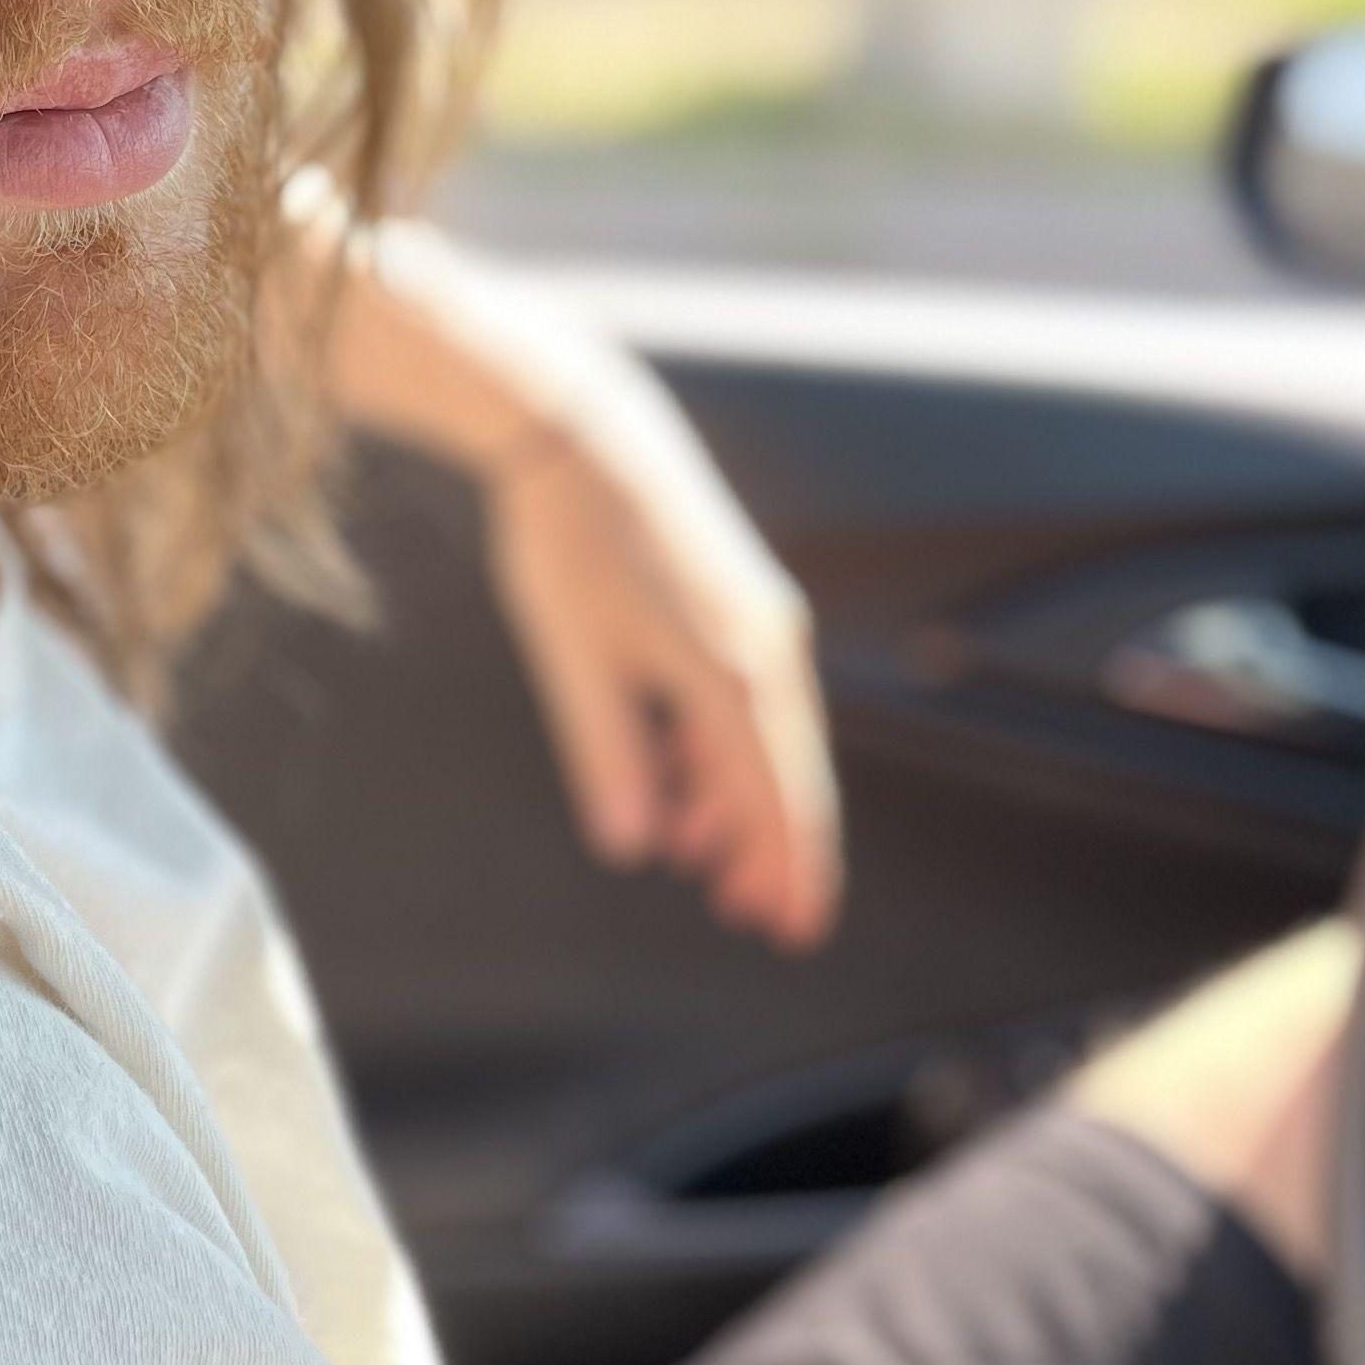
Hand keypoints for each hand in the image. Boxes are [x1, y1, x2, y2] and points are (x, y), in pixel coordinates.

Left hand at [476, 423, 840, 950]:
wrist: (582, 432)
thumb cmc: (571, 547)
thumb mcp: (575, 660)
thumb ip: (605, 754)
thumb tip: (629, 847)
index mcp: (735, 674)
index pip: (777, 798)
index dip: (786, 870)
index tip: (793, 932)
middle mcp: (765, 648)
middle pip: (783, 774)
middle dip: (765, 850)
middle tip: (748, 916)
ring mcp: (754, 617)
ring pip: (759, 735)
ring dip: (731, 799)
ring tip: (692, 854)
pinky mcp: (731, 595)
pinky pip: (740, 693)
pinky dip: (714, 743)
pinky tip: (672, 770)